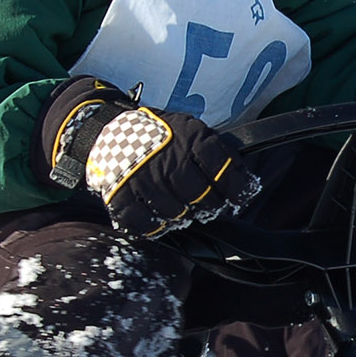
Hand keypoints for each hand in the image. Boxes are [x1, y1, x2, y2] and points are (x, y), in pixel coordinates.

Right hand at [41, 77, 258, 237]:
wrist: (109, 130)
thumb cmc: (160, 136)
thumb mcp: (190, 130)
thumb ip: (216, 153)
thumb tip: (246, 183)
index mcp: (191, 138)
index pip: (225, 170)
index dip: (237, 189)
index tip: (238, 197)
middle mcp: (168, 159)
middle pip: (203, 198)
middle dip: (210, 206)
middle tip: (207, 205)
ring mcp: (144, 179)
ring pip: (178, 214)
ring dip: (183, 215)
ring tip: (180, 205)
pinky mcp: (122, 197)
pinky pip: (148, 225)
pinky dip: (157, 226)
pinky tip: (160, 216)